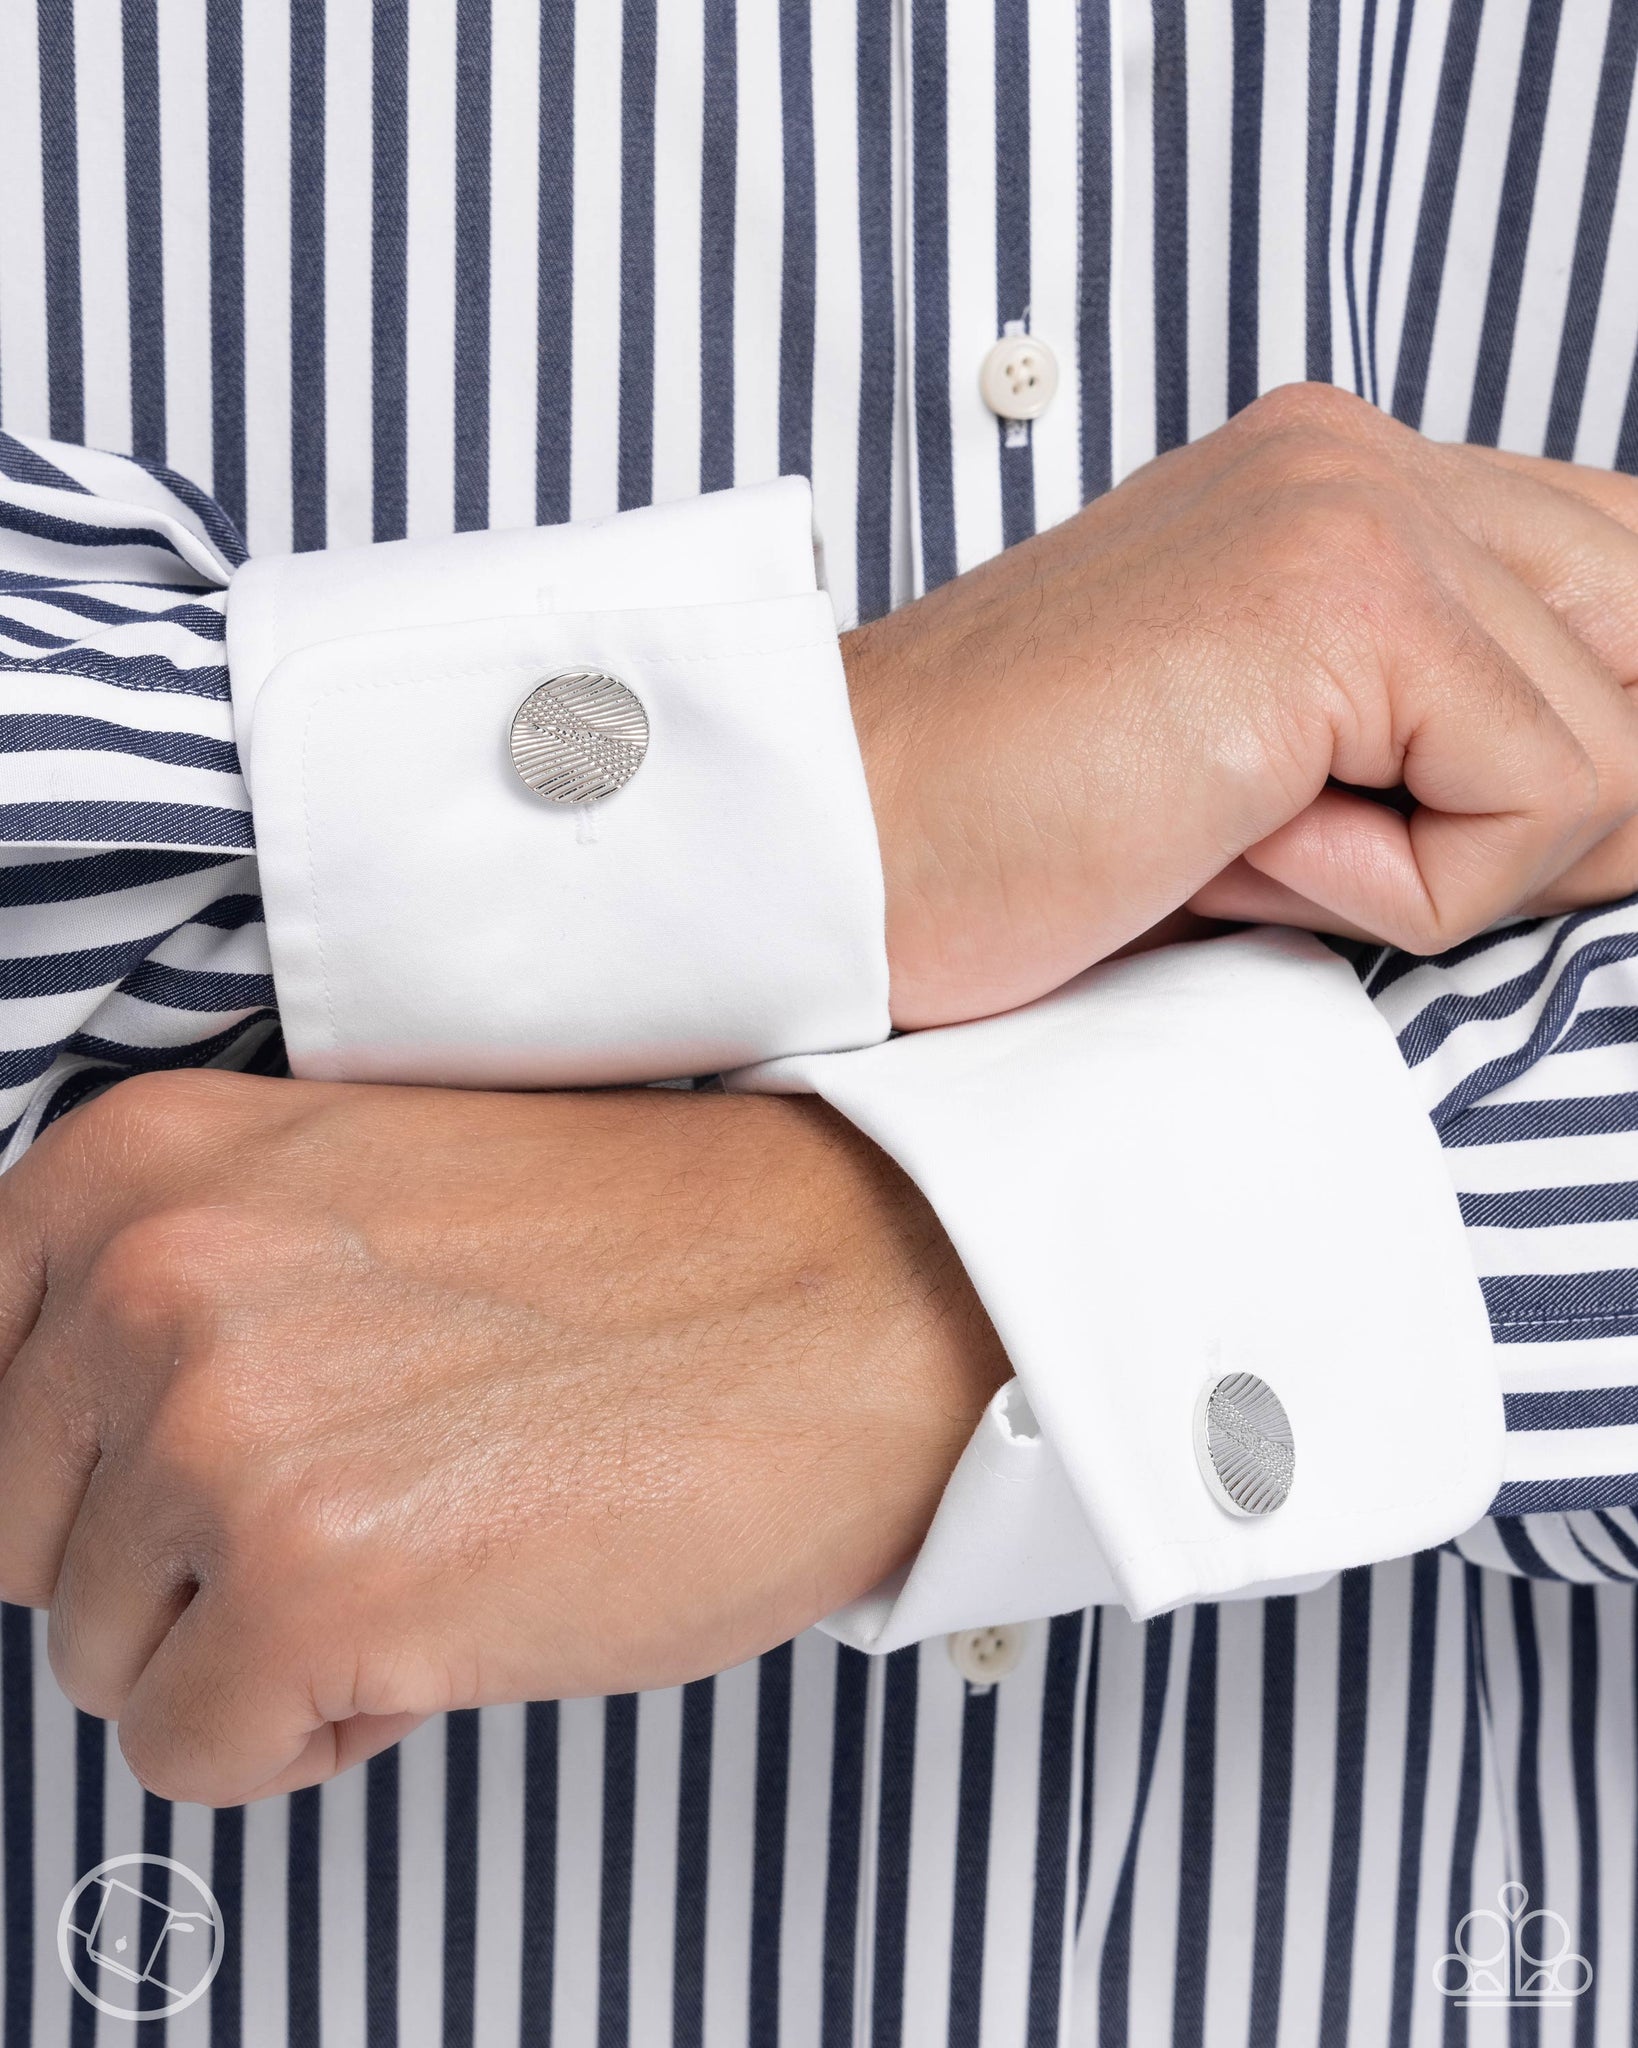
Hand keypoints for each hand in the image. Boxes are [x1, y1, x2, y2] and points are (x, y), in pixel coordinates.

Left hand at [0, 1072, 1004, 1803]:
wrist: (849, 1298)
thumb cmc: (638, 1254)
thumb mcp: (346, 1198)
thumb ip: (180, 1290)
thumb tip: (74, 1459)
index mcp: (140, 1162)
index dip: (80, 1466)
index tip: (172, 1487)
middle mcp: (154, 1280)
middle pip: (17, 1539)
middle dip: (165, 1564)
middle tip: (347, 1506)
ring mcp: (224, 1435)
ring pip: (103, 1661)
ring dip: (249, 1644)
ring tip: (424, 1546)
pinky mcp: (316, 1589)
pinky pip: (197, 1757)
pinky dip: (314, 1729)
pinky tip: (446, 1625)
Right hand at [846, 382, 1637, 1025]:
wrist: (839, 848)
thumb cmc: (1019, 836)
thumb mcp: (1275, 767)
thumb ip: (1441, 734)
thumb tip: (1636, 811)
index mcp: (1333, 475)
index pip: (1606, 579)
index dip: (1580, 742)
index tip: (1449, 839)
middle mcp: (1360, 455)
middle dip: (1554, 804)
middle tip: (1364, 863)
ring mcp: (1355, 508)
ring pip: (1617, 742)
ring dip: (1458, 861)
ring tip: (1257, 845)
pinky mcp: (1343, 601)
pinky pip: (1539, 799)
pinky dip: (1413, 892)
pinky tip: (1243, 853)